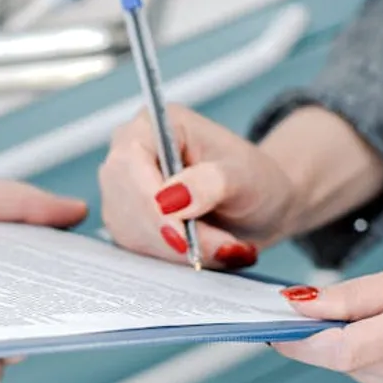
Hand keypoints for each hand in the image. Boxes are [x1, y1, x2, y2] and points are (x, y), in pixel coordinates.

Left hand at [0, 164, 87, 382]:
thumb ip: (16, 200)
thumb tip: (73, 213)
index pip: (48, 280)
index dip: (77, 276)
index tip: (101, 268)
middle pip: (38, 321)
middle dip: (56, 309)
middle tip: (67, 293)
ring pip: (11, 355)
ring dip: (14, 334)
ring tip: (8, 311)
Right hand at [99, 105, 300, 269]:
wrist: (259, 205)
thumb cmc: (253, 178)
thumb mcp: (244, 175)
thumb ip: (211, 182)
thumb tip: (171, 199)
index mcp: (153, 124)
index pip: (129, 161)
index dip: (149, 201)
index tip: (180, 235)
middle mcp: (129, 154)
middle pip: (124, 199)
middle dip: (169, 233)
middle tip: (219, 247)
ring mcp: (123, 191)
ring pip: (129, 230)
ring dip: (175, 250)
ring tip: (222, 246)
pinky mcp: (128, 223)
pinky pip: (137, 248)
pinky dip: (172, 258)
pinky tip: (203, 251)